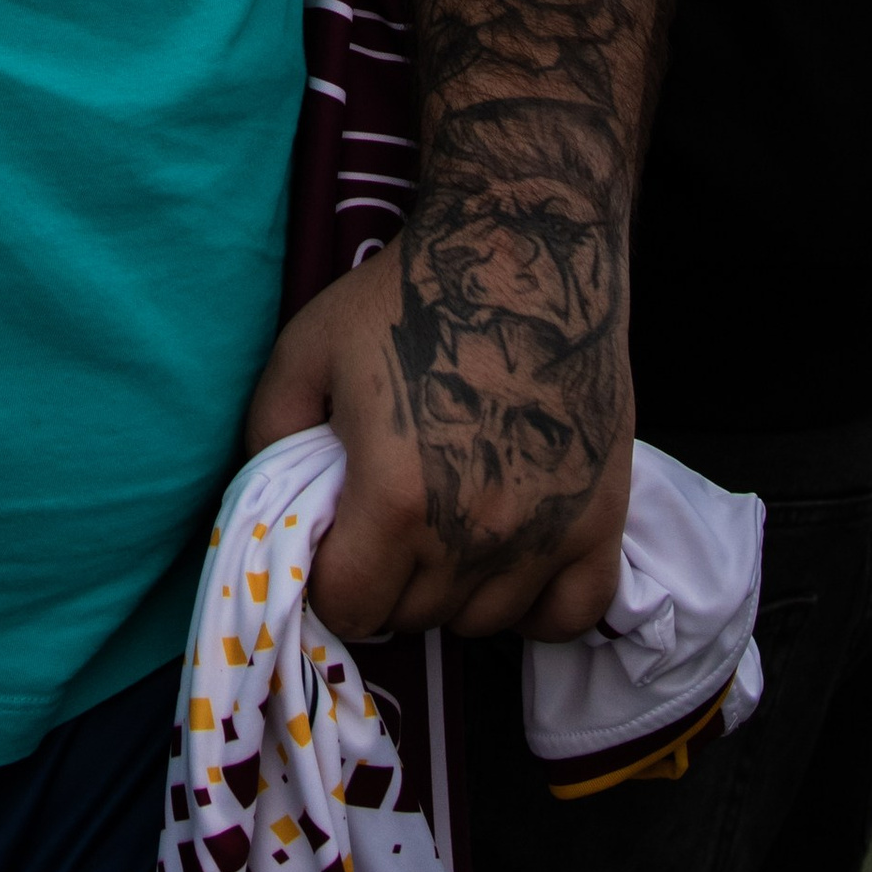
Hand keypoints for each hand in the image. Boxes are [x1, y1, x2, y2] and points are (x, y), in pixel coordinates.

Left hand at [244, 241, 630, 642]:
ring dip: (454, 589)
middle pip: (412, 616)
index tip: (335, 542)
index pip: (348, 606)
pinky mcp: (602, 521)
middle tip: (385, 522)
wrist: (525, 249)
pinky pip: (568, 616)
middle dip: (387, 579)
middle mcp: (475, 533)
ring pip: (482, 622)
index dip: (330, 579)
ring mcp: (546, 534)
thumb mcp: (307, 350)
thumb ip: (269, 436)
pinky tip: (510, 560)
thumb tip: (273, 512)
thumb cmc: (410, 295)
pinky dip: (535, 605)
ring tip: (443, 526)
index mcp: (398, 497)